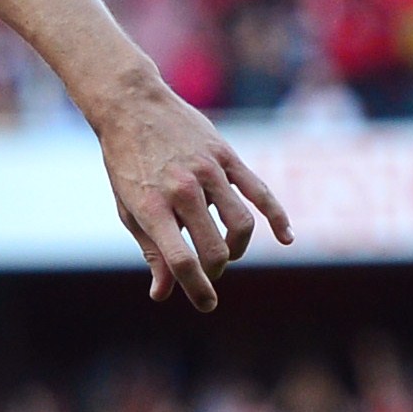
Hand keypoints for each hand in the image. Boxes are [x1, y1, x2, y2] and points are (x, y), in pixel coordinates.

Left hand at [92, 81, 293, 310]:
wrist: (132, 106)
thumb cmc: (125, 163)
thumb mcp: (128, 209)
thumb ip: (151, 251)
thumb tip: (163, 294)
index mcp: (151, 207)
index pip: (181, 261)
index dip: (196, 290)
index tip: (206, 304)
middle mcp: (182, 190)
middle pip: (214, 248)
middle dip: (215, 271)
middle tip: (208, 274)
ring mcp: (208, 171)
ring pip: (241, 224)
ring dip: (237, 249)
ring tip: (226, 254)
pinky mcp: (226, 156)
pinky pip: (260, 191)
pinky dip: (277, 217)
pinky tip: (287, 237)